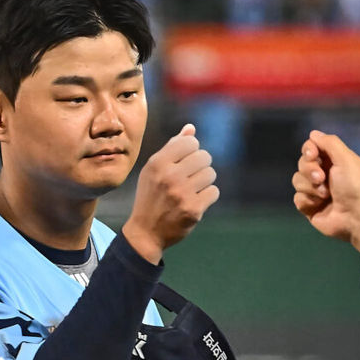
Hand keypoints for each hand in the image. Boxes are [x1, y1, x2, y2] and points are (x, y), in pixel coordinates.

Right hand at [123, 124, 218, 262]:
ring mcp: (182, 194)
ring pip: (211, 174)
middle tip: (190, 177)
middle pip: (204, 156)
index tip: (185, 161)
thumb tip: (191, 128)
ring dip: (205, 181)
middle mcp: (169, 176)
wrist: (146, 232)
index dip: (192, 150)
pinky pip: (214, 192)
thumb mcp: (154, 170)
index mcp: (157, 163)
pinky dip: (207, 196)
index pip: (190, 142)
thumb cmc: (151, 196)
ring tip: (192, 189)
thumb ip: (172, 147)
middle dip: (201, 165)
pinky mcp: (193, 210)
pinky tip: (195, 201)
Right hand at [291, 130, 359, 243]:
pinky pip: (297, 198)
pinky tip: (319, 205)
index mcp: (333, 161)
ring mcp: (315, 191)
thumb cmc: (355, 185)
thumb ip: (330, 143)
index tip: (313, 155)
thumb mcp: (346, 158)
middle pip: (302, 163)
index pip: (311, 148)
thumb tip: (313, 134)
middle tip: (322, 178)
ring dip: (310, 187)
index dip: (308, 150)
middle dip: (309, 170)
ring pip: (297, 181)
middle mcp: (323, 174)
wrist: (356, 216)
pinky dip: (307, 201)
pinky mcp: (309, 207)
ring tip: (325, 195)